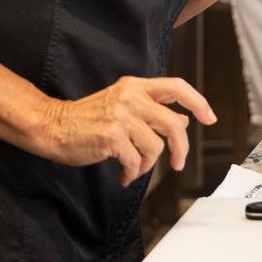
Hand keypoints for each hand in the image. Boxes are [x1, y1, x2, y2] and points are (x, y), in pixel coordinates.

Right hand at [35, 76, 215, 185]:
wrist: (51, 126)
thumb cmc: (87, 119)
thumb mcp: (123, 107)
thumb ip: (152, 111)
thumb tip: (184, 120)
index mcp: (135, 86)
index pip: (177, 87)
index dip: (198, 102)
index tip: (209, 118)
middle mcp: (130, 97)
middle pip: (174, 124)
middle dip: (181, 148)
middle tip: (178, 164)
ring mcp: (121, 116)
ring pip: (155, 146)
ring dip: (148, 166)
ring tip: (135, 169)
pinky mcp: (111, 136)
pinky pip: (136, 160)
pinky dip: (133, 172)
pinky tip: (124, 175)